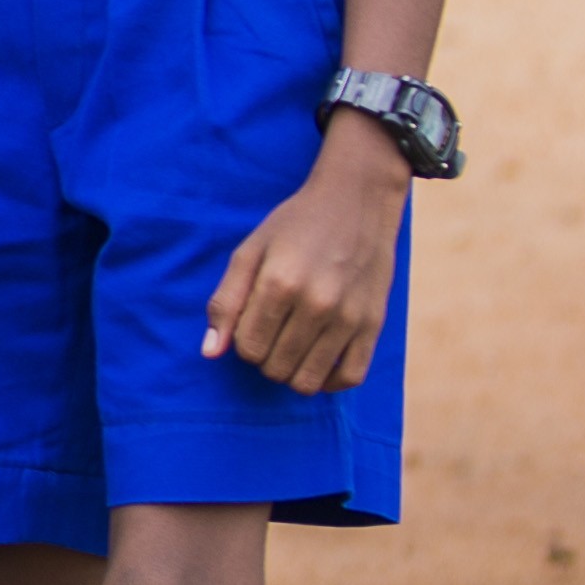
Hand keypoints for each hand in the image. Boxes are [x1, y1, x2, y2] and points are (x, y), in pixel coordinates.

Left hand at [207, 122, 410, 393]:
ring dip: (291, 371)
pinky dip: (329, 380)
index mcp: (280, 283)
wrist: (356, 202)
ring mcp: (349, 317)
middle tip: (271, 330)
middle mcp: (317, 304)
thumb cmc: (296, 225)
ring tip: (291, 345)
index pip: (247, 348)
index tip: (251, 320)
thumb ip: (226, 301)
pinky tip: (318, 360)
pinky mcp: (374, 325)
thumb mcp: (250, 251)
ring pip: (308, 381)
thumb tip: (210, 353)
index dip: (242, 341)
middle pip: (275, 368)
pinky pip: (350, 378)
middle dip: (264, 356)